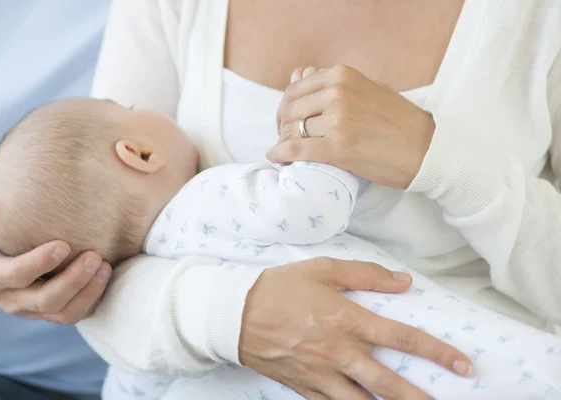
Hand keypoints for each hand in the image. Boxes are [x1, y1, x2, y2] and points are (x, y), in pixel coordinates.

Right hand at [0, 194, 111, 323]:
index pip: (14, 276)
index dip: (38, 263)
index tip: (64, 245)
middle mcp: (12, 299)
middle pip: (45, 299)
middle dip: (73, 280)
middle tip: (94, 256)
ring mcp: (33, 309)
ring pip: (63, 313)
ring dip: (88, 292)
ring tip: (105, 266)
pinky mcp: (50, 311)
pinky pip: (74, 314)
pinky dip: (92, 299)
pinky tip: (105, 276)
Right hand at [240, 257, 472, 399]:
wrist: (235, 314)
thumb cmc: (279, 288)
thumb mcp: (322, 270)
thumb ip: (365, 274)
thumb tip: (403, 282)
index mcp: (346, 320)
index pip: (401, 338)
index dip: (436, 353)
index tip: (462, 364)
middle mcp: (338, 353)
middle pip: (389, 384)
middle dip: (422, 397)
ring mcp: (321, 376)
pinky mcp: (305, 388)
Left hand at [269, 65, 435, 188]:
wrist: (427, 150)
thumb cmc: (398, 121)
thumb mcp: (365, 90)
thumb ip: (330, 83)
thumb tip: (298, 73)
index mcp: (342, 75)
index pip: (295, 90)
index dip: (285, 108)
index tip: (287, 122)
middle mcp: (337, 93)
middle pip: (290, 111)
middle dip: (282, 127)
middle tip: (285, 139)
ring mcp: (338, 120)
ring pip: (292, 131)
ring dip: (284, 142)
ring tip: (287, 152)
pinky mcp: (339, 148)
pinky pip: (296, 150)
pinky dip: (281, 154)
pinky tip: (277, 158)